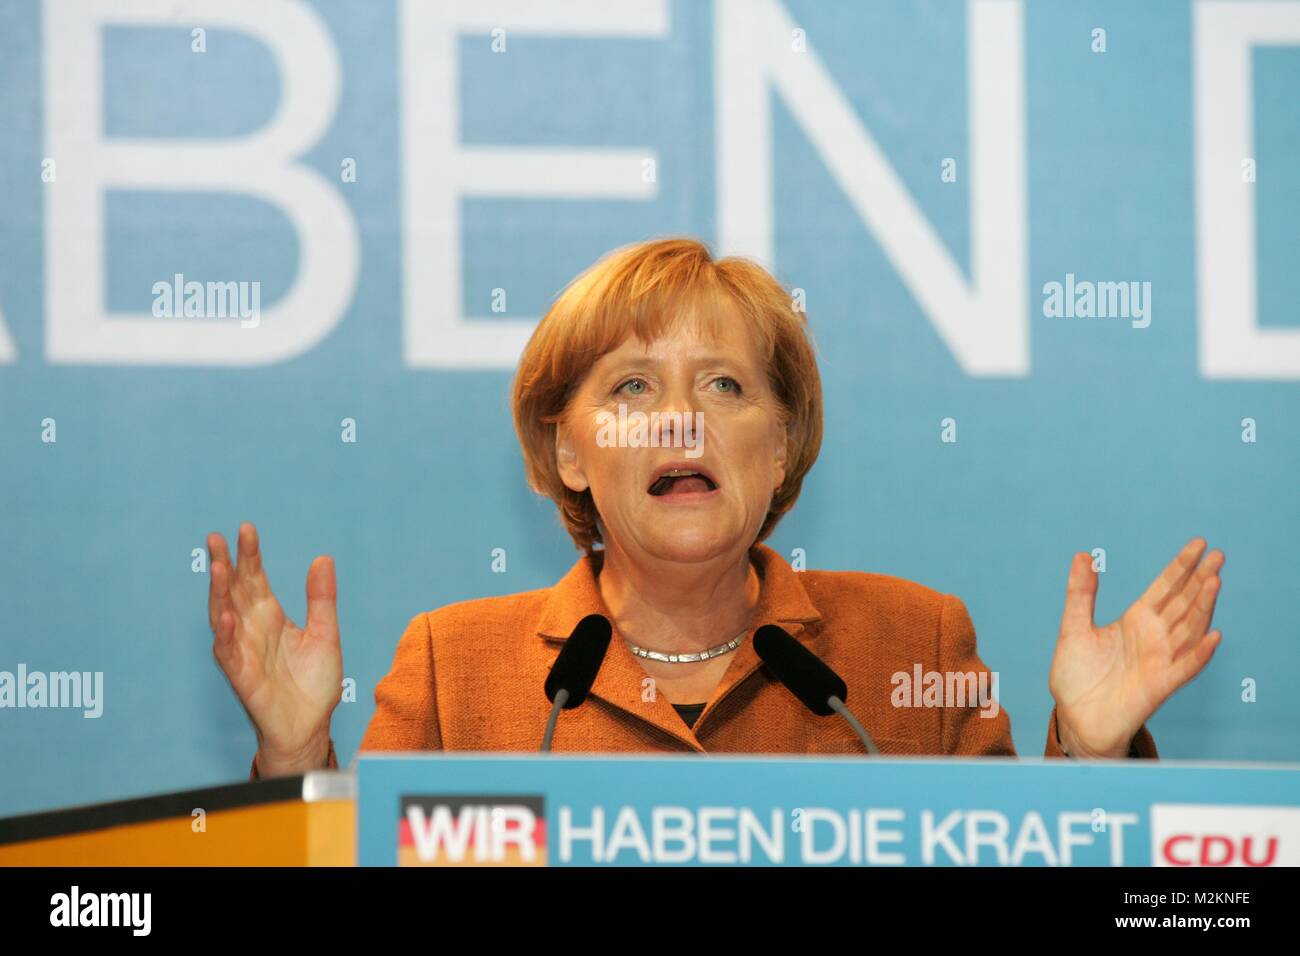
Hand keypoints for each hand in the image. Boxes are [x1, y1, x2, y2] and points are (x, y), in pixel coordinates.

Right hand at [207, 522, 342, 775]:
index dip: (250, 555)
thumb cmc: (313, 683)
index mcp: (270, 616)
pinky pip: (227, 654)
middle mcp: (252, 629)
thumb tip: (322, 559)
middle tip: (218, 538)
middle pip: (233, 591)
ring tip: (219, 568)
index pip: (255, 579)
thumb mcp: (325, 633)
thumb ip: (322, 598)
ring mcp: (243, 651)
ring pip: (223, 616)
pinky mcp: (242, 676)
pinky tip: (226, 617)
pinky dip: (224, 636)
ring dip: (219, 594)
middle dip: (225, 565)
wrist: (310, 725)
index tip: (247, 529)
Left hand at [1049, 538, 1222, 757]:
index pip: (1165, 588)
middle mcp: (1154, 637)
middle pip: (1183, 603)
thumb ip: (1081, 594)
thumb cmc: (1077, 675)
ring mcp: (1160, 660)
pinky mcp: (1160, 685)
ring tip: (1214, 581)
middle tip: (1218, 555)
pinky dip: (1199, 653)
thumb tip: (1083, 555)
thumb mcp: (1074, 628)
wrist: (1075, 717)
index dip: (1181, 567)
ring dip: (1203, 607)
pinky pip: (1185, 668)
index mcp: (1136, 620)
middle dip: (1200, 579)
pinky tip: (1212, 636)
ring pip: (1189, 629)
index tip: (1199, 544)